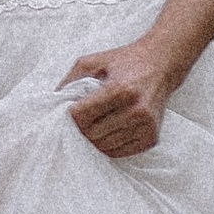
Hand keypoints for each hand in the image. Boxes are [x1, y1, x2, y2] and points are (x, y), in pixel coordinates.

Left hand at [60, 37, 175, 157]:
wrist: (162, 64)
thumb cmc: (125, 62)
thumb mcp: (94, 61)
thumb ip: (70, 80)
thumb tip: (52, 101)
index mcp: (121, 89)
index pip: (82, 115)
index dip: (71, 114)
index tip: (71, 109)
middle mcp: (136, 110)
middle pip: (92, 133)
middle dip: (80, 128)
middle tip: (80, 119)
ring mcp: (146, 126)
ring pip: (104, 146)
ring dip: (94, 138)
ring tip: (94, 123)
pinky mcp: (151, 137)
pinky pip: (119, 152)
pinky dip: (108, 145)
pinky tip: (108, 131)